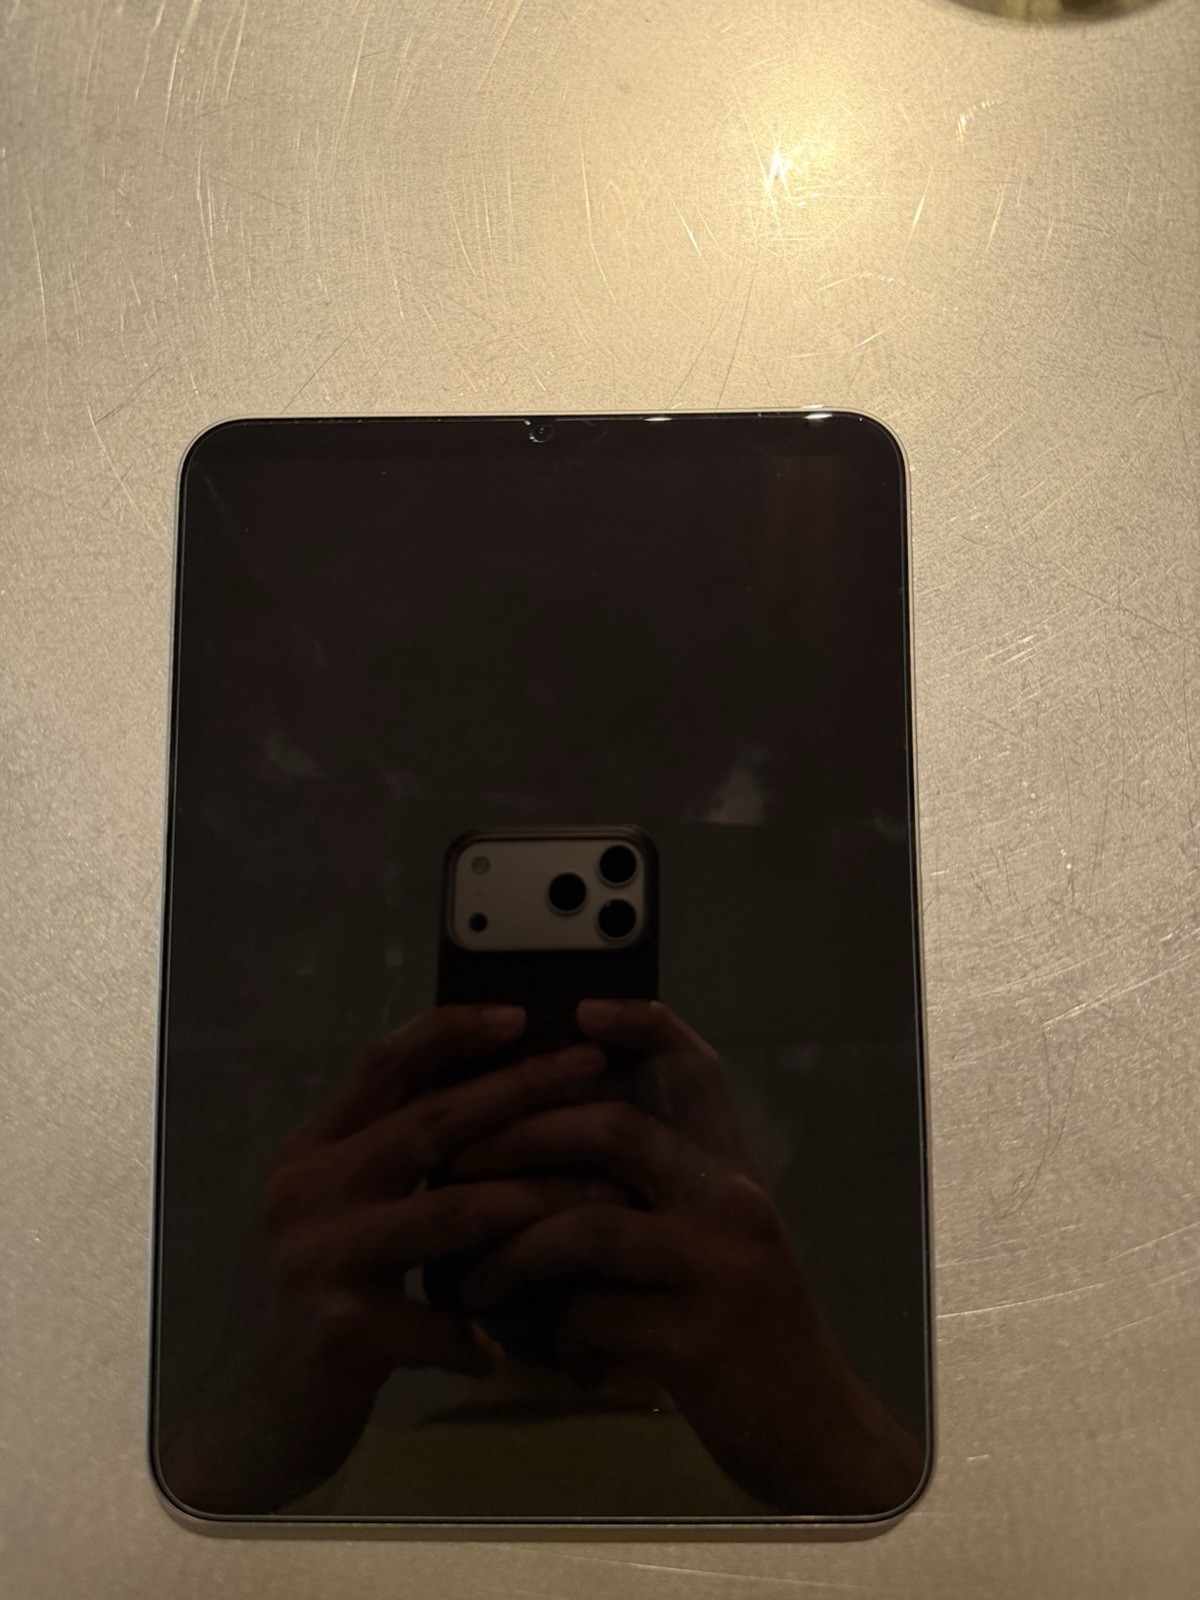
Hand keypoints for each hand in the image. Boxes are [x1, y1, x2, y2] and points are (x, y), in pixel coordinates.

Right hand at [160, 1004, 615, 1511]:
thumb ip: (388, 1160)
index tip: (519, 1014)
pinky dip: (483, 1330)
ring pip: (452, 1210)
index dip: (450, 1032)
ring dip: (535, 1201)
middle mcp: (310, 1189)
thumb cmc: (309, 1306)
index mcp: (312, 1151)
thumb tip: (483, 1095)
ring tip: (601, 1197)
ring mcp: (323, 1256)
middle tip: (587, 1066)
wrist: (249, 1419)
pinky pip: (441, 1320)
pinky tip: (510, 1345)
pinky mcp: (342, 1330)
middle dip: (519, 1089)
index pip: (381, 1065)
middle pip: (431, 1122)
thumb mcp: (336, 1215)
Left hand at [450, 1000, 923, 1514]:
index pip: (693, 1069)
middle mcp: (730, 1200)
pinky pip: (594, 1315)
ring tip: (471, 1284)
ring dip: (512, 1253)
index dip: (642, 1026)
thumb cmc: (742, 1329)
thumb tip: (542, 1163)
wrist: (808, 1426)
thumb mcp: (708, 1244)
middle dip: (519, 1137)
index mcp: (729, 1170)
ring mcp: (718, 1266)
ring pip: (587, 1224)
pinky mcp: (699, 1338)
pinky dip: (555, 1334)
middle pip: (613, 1129)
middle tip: (455, 1163)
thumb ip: (650, 1197)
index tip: (582, 1009)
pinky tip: (552, 1355)